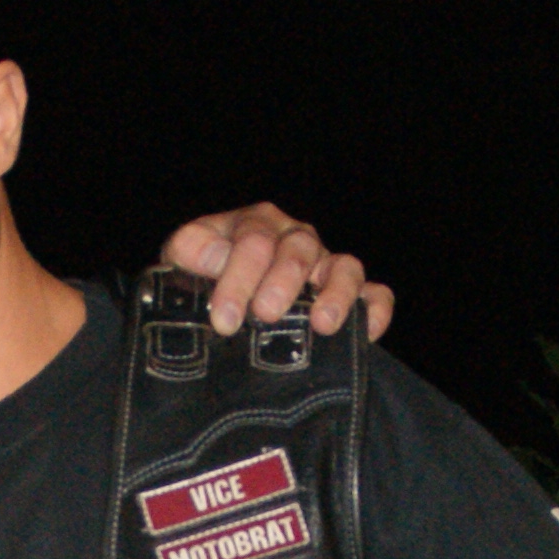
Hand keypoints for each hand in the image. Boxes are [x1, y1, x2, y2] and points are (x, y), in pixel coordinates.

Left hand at [159, 204, 394, 340]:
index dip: (239, 279)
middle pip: (299, 250)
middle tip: (266, 314)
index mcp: (255, 226)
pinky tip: (367, 332)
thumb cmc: (201, 279)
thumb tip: (213, 256)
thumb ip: (192, 251)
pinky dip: (375, 309)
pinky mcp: (350, 295)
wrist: (216, 304)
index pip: (253, 242)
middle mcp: (294, 240)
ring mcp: (325, 267)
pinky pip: (375, 294)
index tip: (226, 318)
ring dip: (336, 293)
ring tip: (322, 324)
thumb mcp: (183, 259)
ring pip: (344, 266)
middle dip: (283, 282)